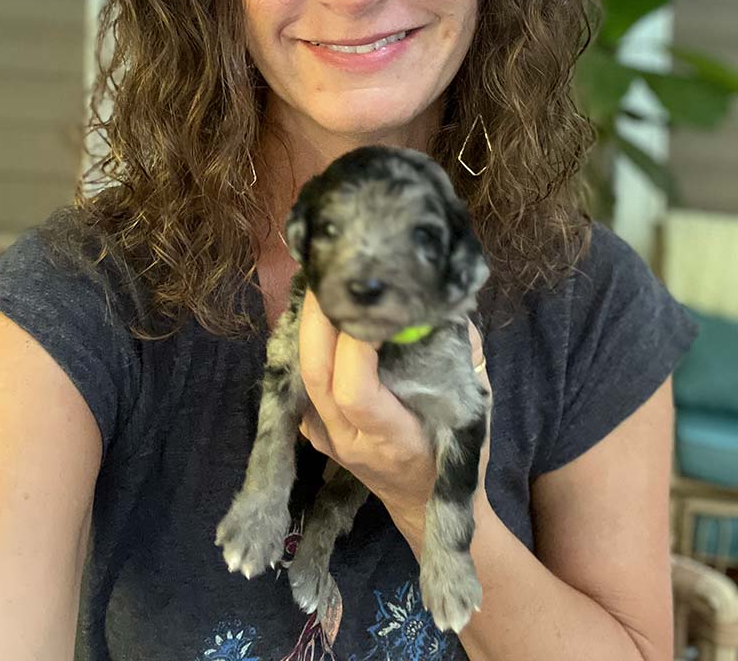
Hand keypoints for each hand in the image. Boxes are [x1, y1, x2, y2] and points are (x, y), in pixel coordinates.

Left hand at [297, 289, 490, 523]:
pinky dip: (311, 342)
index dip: (356, 346)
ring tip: (325, 282)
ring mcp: (324, 437)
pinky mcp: (313, 427)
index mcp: (390, 441)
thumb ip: (463, 360)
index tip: (373, 304)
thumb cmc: (456, 459)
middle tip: (332, 272)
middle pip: (317, 375)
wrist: (421, 505)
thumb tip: (448, 307)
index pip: (356, 392)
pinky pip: (304, 379)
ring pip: (304, 373)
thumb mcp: (474, 413)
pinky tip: (322, 313)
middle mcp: (347, 440)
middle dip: (319, 319)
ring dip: (311, 324)